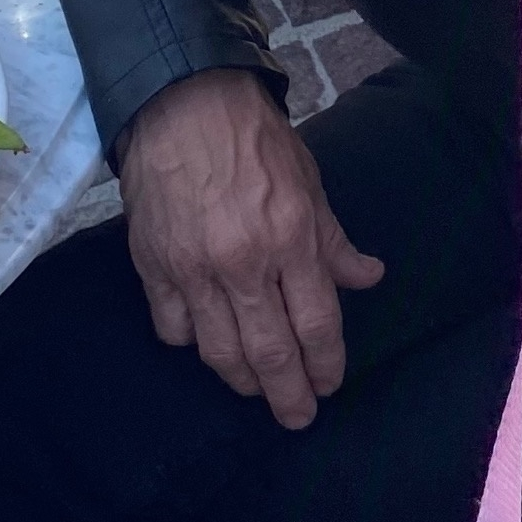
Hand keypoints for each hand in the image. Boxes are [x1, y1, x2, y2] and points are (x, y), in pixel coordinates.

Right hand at [119, 69, 382, 427]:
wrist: (181, 104)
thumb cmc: (254, 140)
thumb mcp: (310, 184)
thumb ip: (335, 242)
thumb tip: (369, 279)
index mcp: (291, 240)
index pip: (316, 326)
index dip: (326, 366)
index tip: (329, 386)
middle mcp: (244, 264)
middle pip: (270, 354)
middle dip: (288, 396)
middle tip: (297, 417)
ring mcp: (194, 270)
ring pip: (220, 353)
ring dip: (242, 381)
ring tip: (256, 388)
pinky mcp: (153, 267)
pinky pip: (173, 328)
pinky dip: (192, 343)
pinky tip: (207, 340)